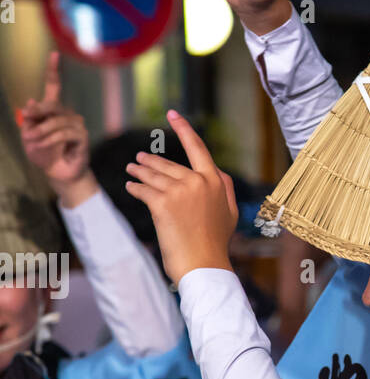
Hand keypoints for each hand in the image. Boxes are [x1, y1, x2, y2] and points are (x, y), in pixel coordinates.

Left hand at [19, 53, 96, 205]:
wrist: (57, 173)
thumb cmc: (44, 153)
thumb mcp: (29, 135)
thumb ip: (29, 119)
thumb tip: (31, 101)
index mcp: (54, 110)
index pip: (54, 86)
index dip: (53, 70)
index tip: (54, 55)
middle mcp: (67, 114)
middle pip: (53, 104)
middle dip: (38, 112)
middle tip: (26, 122)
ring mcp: (76, 125)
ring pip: (57, 122)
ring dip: (41, 132)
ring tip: (32, 141)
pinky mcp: (82, 137)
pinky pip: (64, 133)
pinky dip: (51, 139)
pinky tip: (44, 145)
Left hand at [125, 112, 237, 284]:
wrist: (204, 265)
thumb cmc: (216, 243)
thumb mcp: (229, 213)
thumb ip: (225, 189)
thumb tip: (218, 172)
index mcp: (215, 181)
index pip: (197, 147)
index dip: (183, 128)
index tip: (172, 113)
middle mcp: (198, 181)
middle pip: (168, 165)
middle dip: (150, 161)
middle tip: (138, 159)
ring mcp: (180, 192)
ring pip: (153, 176)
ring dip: (139, 171)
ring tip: (131, 169)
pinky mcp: (163, 204)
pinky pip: (143, 190)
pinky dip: (135, 187)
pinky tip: (130, 186)